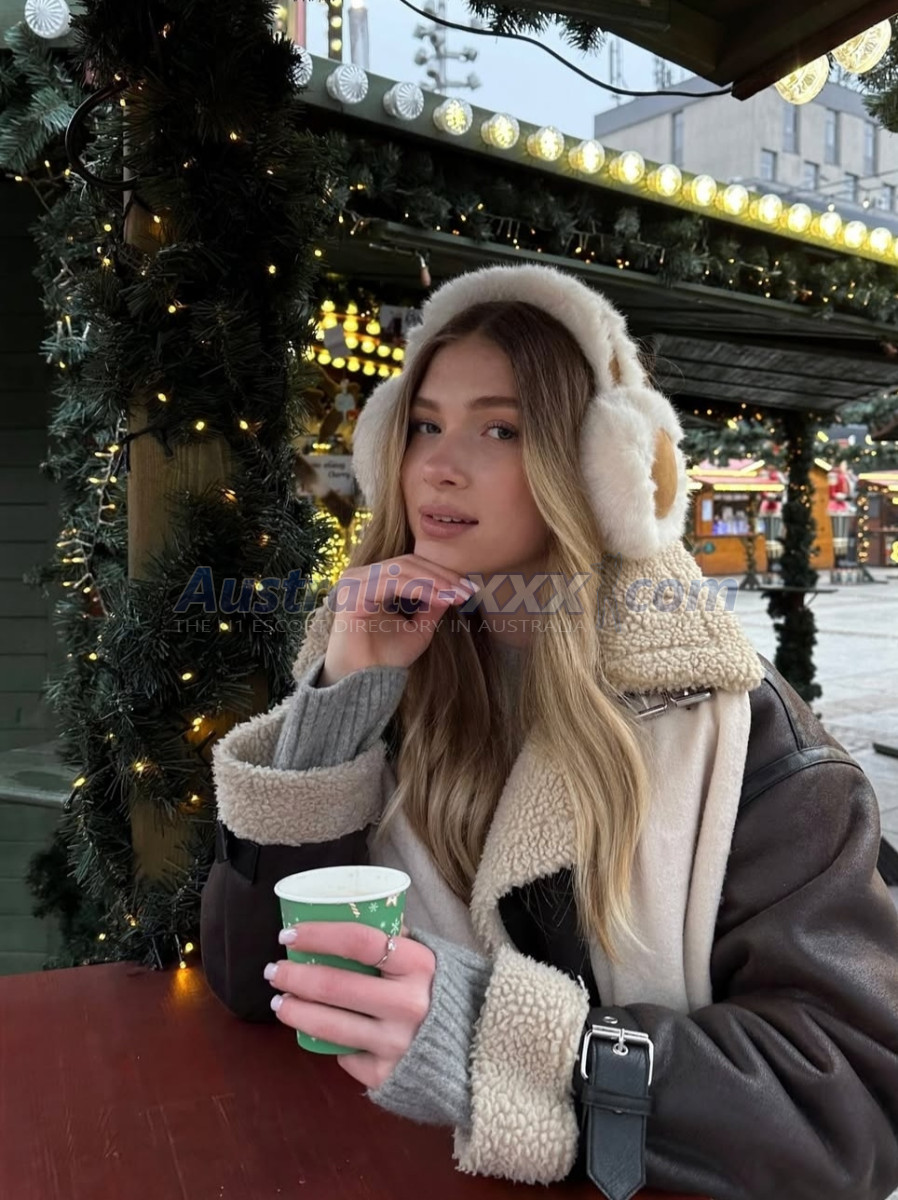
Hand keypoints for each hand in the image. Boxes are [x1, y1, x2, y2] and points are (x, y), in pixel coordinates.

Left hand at [265, 921, 436, 1089]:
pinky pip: (343, 1055)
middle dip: (295, 975)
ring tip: (280, 1002)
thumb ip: (395, 942)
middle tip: (275, 969)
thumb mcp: (430, 958)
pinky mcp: (384, 1075)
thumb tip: (345, 921)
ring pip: (327, 1026)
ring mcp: (395, 1044)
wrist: (475, 1051)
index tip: (289, 933)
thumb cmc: (444, 993)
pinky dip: (330, 1042)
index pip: (358, 941)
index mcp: (419, 966)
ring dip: (294, 1011)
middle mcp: (407, 1005)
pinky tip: (322, 1033)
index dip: (318, 935)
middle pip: (334, 985)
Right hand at [320, 553, 476, 682]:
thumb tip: (454, 589)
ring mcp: (354, 584)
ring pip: (401, 570)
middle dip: (442, 576)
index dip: (442, 574)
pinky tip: (439, 598)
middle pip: (408, 563)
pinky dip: (419, 588)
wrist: (364, 684)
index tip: (469, 589)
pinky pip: (391, 583)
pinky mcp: (352, 595)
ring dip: (434, 581)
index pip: (411, 566)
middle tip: (467, 590)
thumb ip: (432, 606)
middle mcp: (360, 577)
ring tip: (455, 595)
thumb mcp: (418, 629)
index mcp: (373, 581)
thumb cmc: (386, 658)